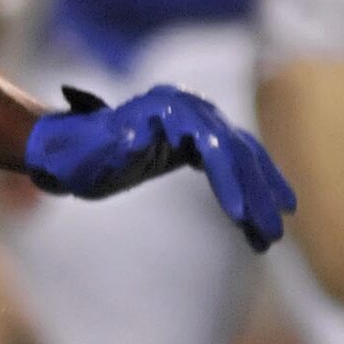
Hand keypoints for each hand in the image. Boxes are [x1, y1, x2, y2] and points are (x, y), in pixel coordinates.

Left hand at [24, 83, 295, 245]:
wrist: (71, 149)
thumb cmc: (77, 155)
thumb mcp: (91, 153)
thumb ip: (114, 146)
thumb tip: (136, 137)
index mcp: (167, 107)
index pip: (212, 145)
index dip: (229, 181)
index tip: (238, 218)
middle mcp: (190, 108)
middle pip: (236, 153)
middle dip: (255, 196)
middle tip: (271, 235)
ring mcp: (199, 122)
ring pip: (243, 160)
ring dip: (261, 197)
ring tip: (272, 236)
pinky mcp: (201, 141)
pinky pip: (236, 165)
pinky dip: (252, 191)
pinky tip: (262, 223)